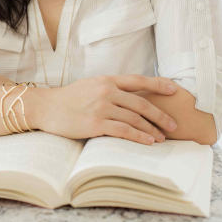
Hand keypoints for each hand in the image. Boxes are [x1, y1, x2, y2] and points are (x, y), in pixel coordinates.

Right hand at [34, 75, 179, 144]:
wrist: (45, 107)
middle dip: (160, 115)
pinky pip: (123, 130)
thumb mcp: (91, 85)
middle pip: (142, 103)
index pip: (139, 80)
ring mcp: (101, 107)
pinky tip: (148, 141)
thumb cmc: (69, 99)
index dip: (159, 84)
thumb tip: (131, 97)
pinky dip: (139, 136)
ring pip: (135, 118)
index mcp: (107, 80)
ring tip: (162, 137)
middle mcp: (107, 91)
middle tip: (173, 125)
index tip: (176, 90)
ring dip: (152, 129)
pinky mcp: (95, 123)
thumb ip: (110, 88)